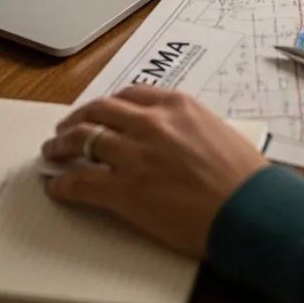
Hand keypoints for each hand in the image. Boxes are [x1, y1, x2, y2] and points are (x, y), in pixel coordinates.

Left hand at [41, 86, 268, 257]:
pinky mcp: (123, 190)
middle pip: (100, 110)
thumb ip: (190, 129)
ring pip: (83, 140)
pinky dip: (62, 183)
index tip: (103, 110)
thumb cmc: (244, 178)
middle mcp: (151, 123)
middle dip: (79, 118)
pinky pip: (79, 182)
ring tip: (54, 151)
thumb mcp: (219, 133)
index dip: (110, 104)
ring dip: (63, 145)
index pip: (131, 94)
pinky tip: (56, 186)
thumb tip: (175, 140)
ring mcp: (134, 155)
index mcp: (177, 105)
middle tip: (68, 127)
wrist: (249, 208)